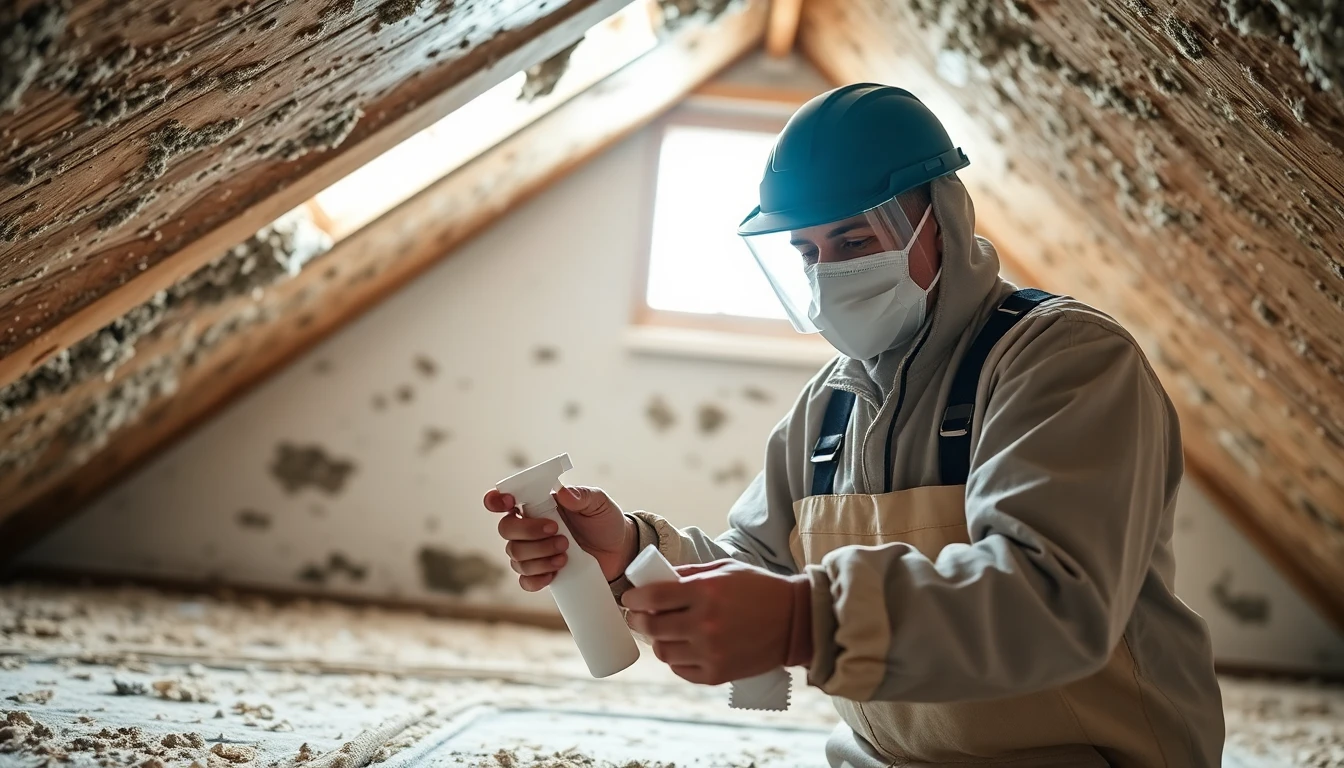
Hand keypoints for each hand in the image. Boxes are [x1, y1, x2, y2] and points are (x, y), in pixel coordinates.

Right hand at [482, 485, 637, 589]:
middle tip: (559, 534)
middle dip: (530, 533)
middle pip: (506, 530)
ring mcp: (533, 552)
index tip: (510, 504)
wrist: (620, 551)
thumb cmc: (605, 522)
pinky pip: (524, 581)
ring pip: (515, 556)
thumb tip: (563, 493)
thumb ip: (583, 495)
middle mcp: (529, 527)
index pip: (504, 499)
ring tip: (566, 553)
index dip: (496, 500)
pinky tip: (555, 572)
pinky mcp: (542, 573)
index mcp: (538, 505)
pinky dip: (537, 578)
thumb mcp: (599, 503)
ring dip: (540, 555)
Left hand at [622, 560, 811, 684]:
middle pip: (652, 627)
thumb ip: (688, 574)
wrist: (795, 621)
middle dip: (638, 621)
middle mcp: (705, 624)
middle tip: (638, 617)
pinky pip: (681, 670)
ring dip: (657, 641)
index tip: (629, 598)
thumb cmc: (759, 589)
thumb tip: (655, 580)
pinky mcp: (718, 674)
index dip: (634, 598)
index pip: (653, 597)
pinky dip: (676, 660)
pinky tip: (684, 648)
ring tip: (664, 633)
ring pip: (663, 652)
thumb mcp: (724, 569)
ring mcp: (711, 652)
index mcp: (706, 593)